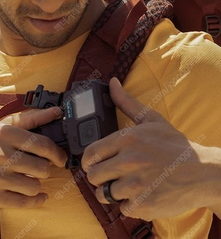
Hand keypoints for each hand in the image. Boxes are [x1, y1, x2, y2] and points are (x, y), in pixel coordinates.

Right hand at [0, 107, 66, 209]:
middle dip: (46, 169)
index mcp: (5, 133)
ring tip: (30, 178)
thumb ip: (32, 118)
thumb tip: (56, 112)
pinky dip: (36, 200)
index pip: (43, 145)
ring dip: (37, 183)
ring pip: (35, 185)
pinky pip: (24, 202)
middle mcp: (0, 154)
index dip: (57, 153)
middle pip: (42, 168)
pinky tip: (38, 195)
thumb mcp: (4, 126)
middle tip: (42, 167)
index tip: (60, 158)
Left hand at [82, 77, 214, 220]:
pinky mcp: (144, 204)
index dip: (87, 161)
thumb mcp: (151, 119)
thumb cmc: (174, 145)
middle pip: (93, 176)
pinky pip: (122, 208)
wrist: (203, 171)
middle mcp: (129, 161)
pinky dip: (128, 204)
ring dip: (112, 192)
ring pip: (104, 194)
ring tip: (125, 185)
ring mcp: (136, 184)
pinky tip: (140, 194)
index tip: (92, 164)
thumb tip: (112, 83)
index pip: (90, 153)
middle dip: (98, 177)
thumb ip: (127, 102)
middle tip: (109, 176)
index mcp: (127, 139)